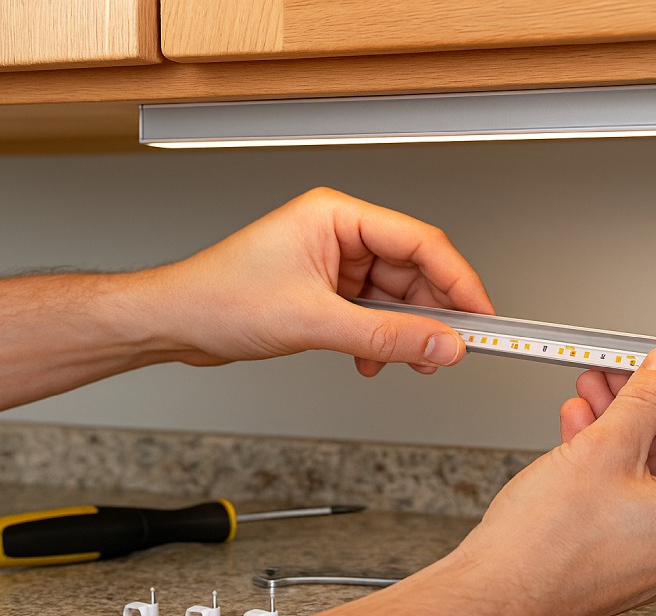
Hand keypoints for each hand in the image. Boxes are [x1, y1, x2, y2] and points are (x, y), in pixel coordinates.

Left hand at [149, 187, 493, 375]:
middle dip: (432, 314)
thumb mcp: (314, 320)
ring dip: (404, 332)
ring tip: (408, 359)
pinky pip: (374, 313)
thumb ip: (387, 334)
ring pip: (396, 297)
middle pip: (413, 271)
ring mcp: (333, 262)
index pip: (419, 241)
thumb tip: (440, 343)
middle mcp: (339, 234)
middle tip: (450, 347)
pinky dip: (380, 338)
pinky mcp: (326, 290)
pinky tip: (371, 358)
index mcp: (337, 215)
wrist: (174, 323)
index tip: (481, 314)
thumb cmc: (218, 297)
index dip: (457, 279)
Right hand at [452, 346, 655, 615]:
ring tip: (598, 388)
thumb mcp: (607, 447)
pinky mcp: (636, 552)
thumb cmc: (548, 549)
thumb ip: (648, 397)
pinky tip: (586, 420)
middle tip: (633, 369)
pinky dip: (616, 453)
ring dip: (629, 421)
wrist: (494, 593)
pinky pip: (639, 490)